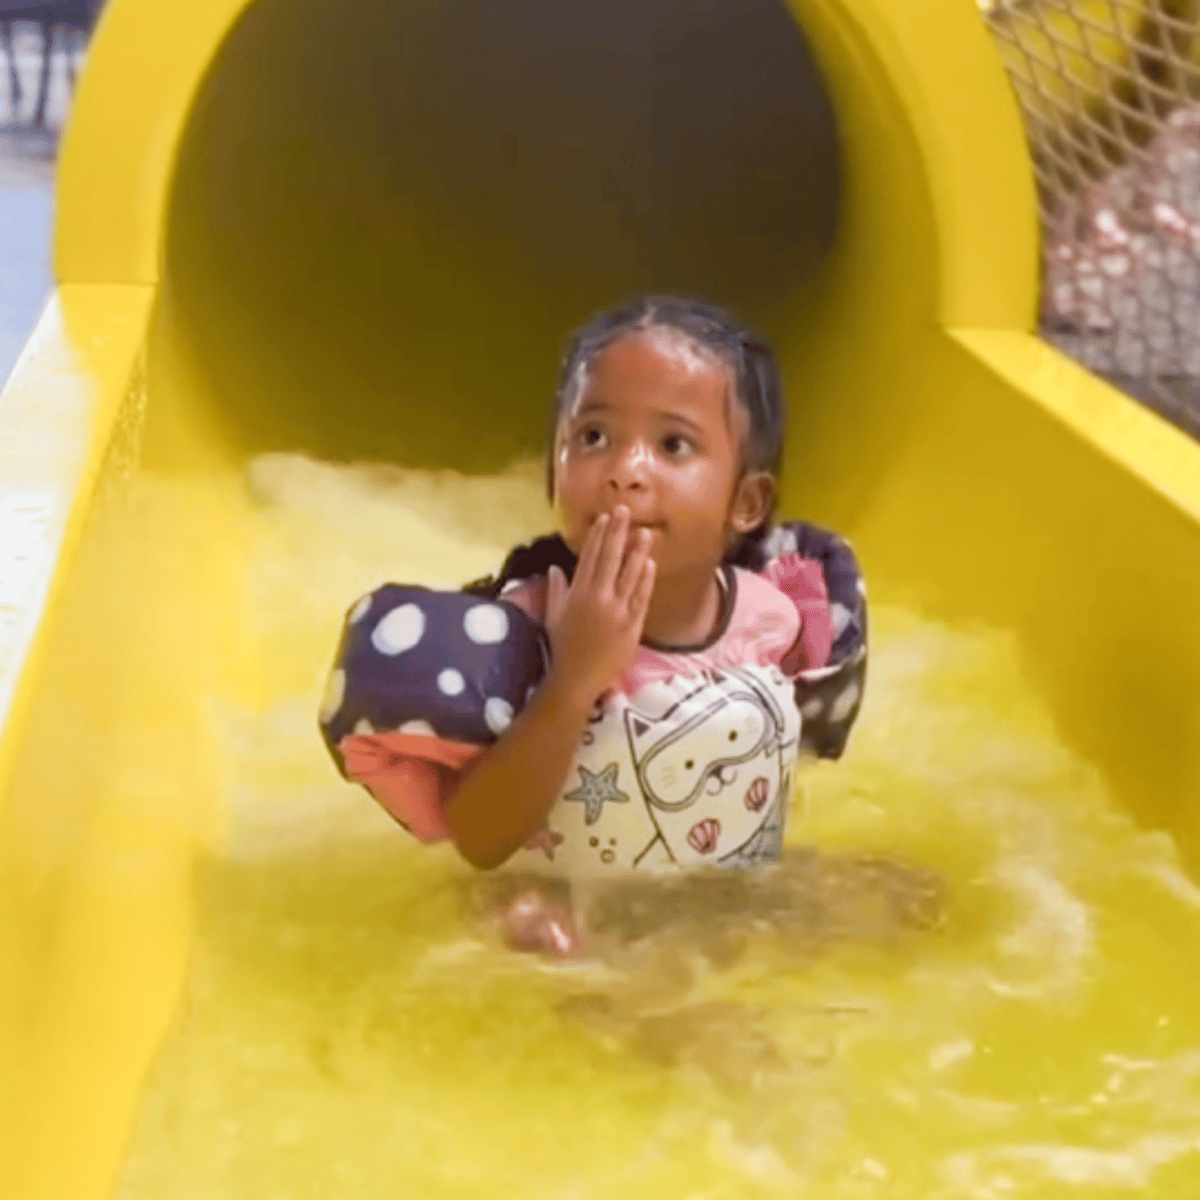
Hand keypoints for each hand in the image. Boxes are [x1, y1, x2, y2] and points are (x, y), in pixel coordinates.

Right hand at [544, 506, 655, 706]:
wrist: (577, 678)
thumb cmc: (563, 646)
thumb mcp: (553, 615)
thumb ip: (556, 589)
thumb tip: (555, 567)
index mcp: (578, 593)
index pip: (590, 557)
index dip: (599, 536)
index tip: (605, 518)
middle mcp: (598, 598)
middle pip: (611, 559)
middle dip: (618, 533)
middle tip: (625, 511)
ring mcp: (618, 611)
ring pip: (630, 575)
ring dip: (638, 552)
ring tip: (645, 532)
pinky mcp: (632, 625)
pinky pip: (641, 598)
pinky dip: (645, 580)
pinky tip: (649, 564)